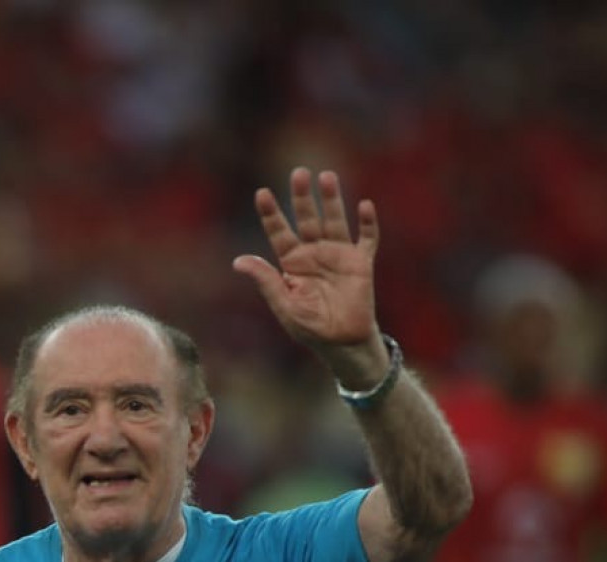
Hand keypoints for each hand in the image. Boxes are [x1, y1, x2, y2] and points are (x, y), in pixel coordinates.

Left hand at [233, 167, 384, 384]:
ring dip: (331, 200)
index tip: (261, 193)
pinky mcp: (361, 263)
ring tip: (326, 176)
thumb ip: (266, 281)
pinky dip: (368, 223)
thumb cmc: (310, 328)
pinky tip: (365, 206)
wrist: (342, 343)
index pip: (279, 232)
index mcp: (292, 263)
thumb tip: (238, 261)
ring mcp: (339, 255)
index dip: (271, 213)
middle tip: (297, 173)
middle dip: (301, 197)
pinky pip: (367, 238)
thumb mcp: (285, 305)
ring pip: (334, 220)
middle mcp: (314, 253)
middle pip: (307, 218)